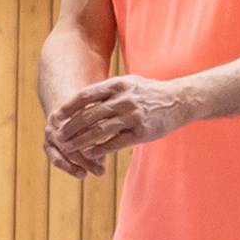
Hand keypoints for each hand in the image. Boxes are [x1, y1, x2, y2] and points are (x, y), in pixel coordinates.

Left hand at [46, 74, 185, 170]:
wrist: (181, 100)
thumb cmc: (150, 93)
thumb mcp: (129, 84)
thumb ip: (107, 91)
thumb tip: (81, 101)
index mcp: (118, 85)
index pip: (86, 95)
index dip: (69, 107)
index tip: (57, 116)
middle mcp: (124, 99)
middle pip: (89, 115)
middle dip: (71, 128)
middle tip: (59, 136)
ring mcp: (133, 116)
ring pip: (99, 131)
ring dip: (81, 141)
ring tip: (70, 148)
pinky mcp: (142, 132)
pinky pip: (115, 143)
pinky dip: (100, 149)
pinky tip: (90, 154)